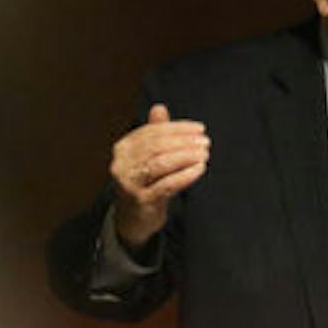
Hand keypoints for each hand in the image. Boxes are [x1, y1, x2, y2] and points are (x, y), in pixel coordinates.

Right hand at [110, 103, 209, 246]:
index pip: (151, 132)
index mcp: (123, 149)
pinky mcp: (141, 201)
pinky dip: (185, 175)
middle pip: (155, 146)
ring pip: (160, 164)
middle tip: (205, 141)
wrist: (134, 219)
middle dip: (183, 142)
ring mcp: (130, 184)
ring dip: (185, 157)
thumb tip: (159, 107)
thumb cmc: (145, 183)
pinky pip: (166, 185)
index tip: (200, 128)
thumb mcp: (148, 157)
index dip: (177, 128)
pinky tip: (199, 169)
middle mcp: (122, 165)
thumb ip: (154, 133)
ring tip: (204, 154)